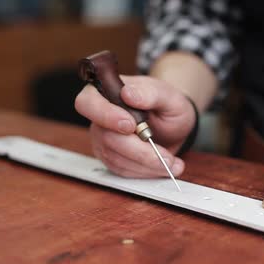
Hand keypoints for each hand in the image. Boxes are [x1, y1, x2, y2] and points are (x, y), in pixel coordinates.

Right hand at [74, 75, 195, 177]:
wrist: (174, 125)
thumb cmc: (168, 105)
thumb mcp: (167, 95)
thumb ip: (149, 93)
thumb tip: (128, 94)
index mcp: (106, 92)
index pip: (88, 102)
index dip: (105, 115)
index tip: (131, 125)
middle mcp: (100, 117)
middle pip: (106, 138)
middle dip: (138, 150)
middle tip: (165, 156)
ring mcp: (103, 139)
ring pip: (115, 158)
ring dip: (146, 164)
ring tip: (172, 163)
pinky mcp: (111, 157)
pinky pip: (122, 170)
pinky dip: (145, 171)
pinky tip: (164, 166)